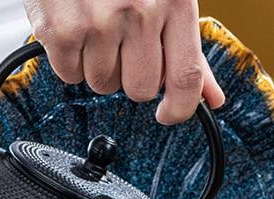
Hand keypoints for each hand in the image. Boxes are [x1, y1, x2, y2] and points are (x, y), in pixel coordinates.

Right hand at [23, 0, 224, 123]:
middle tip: (120, 45)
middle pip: (141, 90)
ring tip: (93, 28)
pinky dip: (68, 59)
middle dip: (130, 76)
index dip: (179, 108)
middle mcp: (138, 11)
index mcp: (173, 1)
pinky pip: (70, 74)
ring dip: (98, 65)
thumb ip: (189, 49)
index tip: (169, 113)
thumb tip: (213, 98)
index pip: (186, 79)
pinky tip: (72, 28)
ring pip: (103, 84)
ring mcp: (98, 21)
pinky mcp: (61, 29)